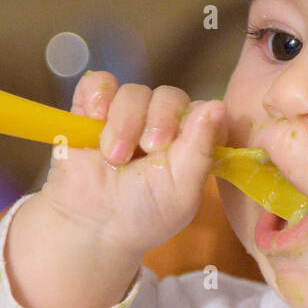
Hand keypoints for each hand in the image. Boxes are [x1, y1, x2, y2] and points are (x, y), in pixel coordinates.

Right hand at [39, 72, 226, 255]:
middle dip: (159, 121)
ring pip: (134, 92)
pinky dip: (97, 96)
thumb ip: (201, 148)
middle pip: (170, 96)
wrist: (89, 225)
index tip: (179, 147)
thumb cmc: (142, 214)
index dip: (195, 122)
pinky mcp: (90, 110)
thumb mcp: (181, 190)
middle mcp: (160, 125)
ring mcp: (126, 116)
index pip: (204, 111)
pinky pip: (99, 83)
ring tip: (113, 157)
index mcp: (189, 144)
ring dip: (124, 122)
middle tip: (147, 150)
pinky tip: (94, 120)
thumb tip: (218, 105)